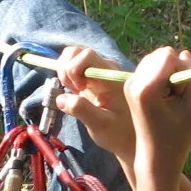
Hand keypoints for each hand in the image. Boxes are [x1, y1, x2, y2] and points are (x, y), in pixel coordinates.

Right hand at [52, 46, 134, 162]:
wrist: (129, 139)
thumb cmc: (119, 134)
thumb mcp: (100, 126)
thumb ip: (81, 110)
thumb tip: (61, 98)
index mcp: (110, 76)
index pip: (86, 55)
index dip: (74, 69)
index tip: (77, 90)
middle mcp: (104, 69)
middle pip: (76, 52)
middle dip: (66, 69)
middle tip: (71, 90)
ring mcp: (97, 72)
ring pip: (73, 57)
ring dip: (65, 72)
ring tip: (72, 91)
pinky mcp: (91, 79)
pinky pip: (74, 67)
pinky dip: (68, 77)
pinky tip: (74, 93)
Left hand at [125, 47, 190, 182]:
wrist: (156, 159)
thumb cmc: (179, 136)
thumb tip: (184, 53)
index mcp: (146, 88)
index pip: (169, 55)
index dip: (182, 70)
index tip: (181, 94)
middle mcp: (133, 82)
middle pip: (162, 54)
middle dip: (174, 70)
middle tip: (175, 98)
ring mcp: (129, 84)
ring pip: (158, 60)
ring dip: (169, 75)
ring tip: (169, 101)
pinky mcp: (131, 86)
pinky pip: (153, 69)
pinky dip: (162, 79)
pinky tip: (163, 101)